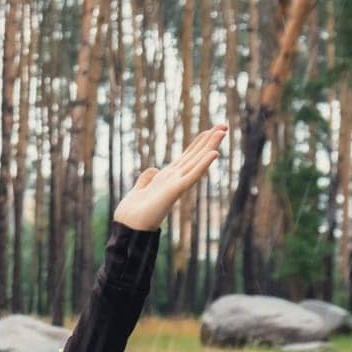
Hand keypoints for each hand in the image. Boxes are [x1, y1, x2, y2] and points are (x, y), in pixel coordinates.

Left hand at [112, 123, 228, 230]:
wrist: (128, 227)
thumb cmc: (132, 213)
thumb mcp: (138, 190)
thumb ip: (146, 178)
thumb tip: (153, 169)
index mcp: (167, 178)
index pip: (186, 157)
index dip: (197, 143)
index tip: (208, 130)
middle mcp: (175, 179)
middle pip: (195, 156)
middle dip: (209, 140)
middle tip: (223, 125)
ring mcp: (176, 184)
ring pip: (197, 162)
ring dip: (210, 147)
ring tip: (222, 132)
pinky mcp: (175, 190)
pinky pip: (192, 176)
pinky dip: (203, 165)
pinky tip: (214, 154)